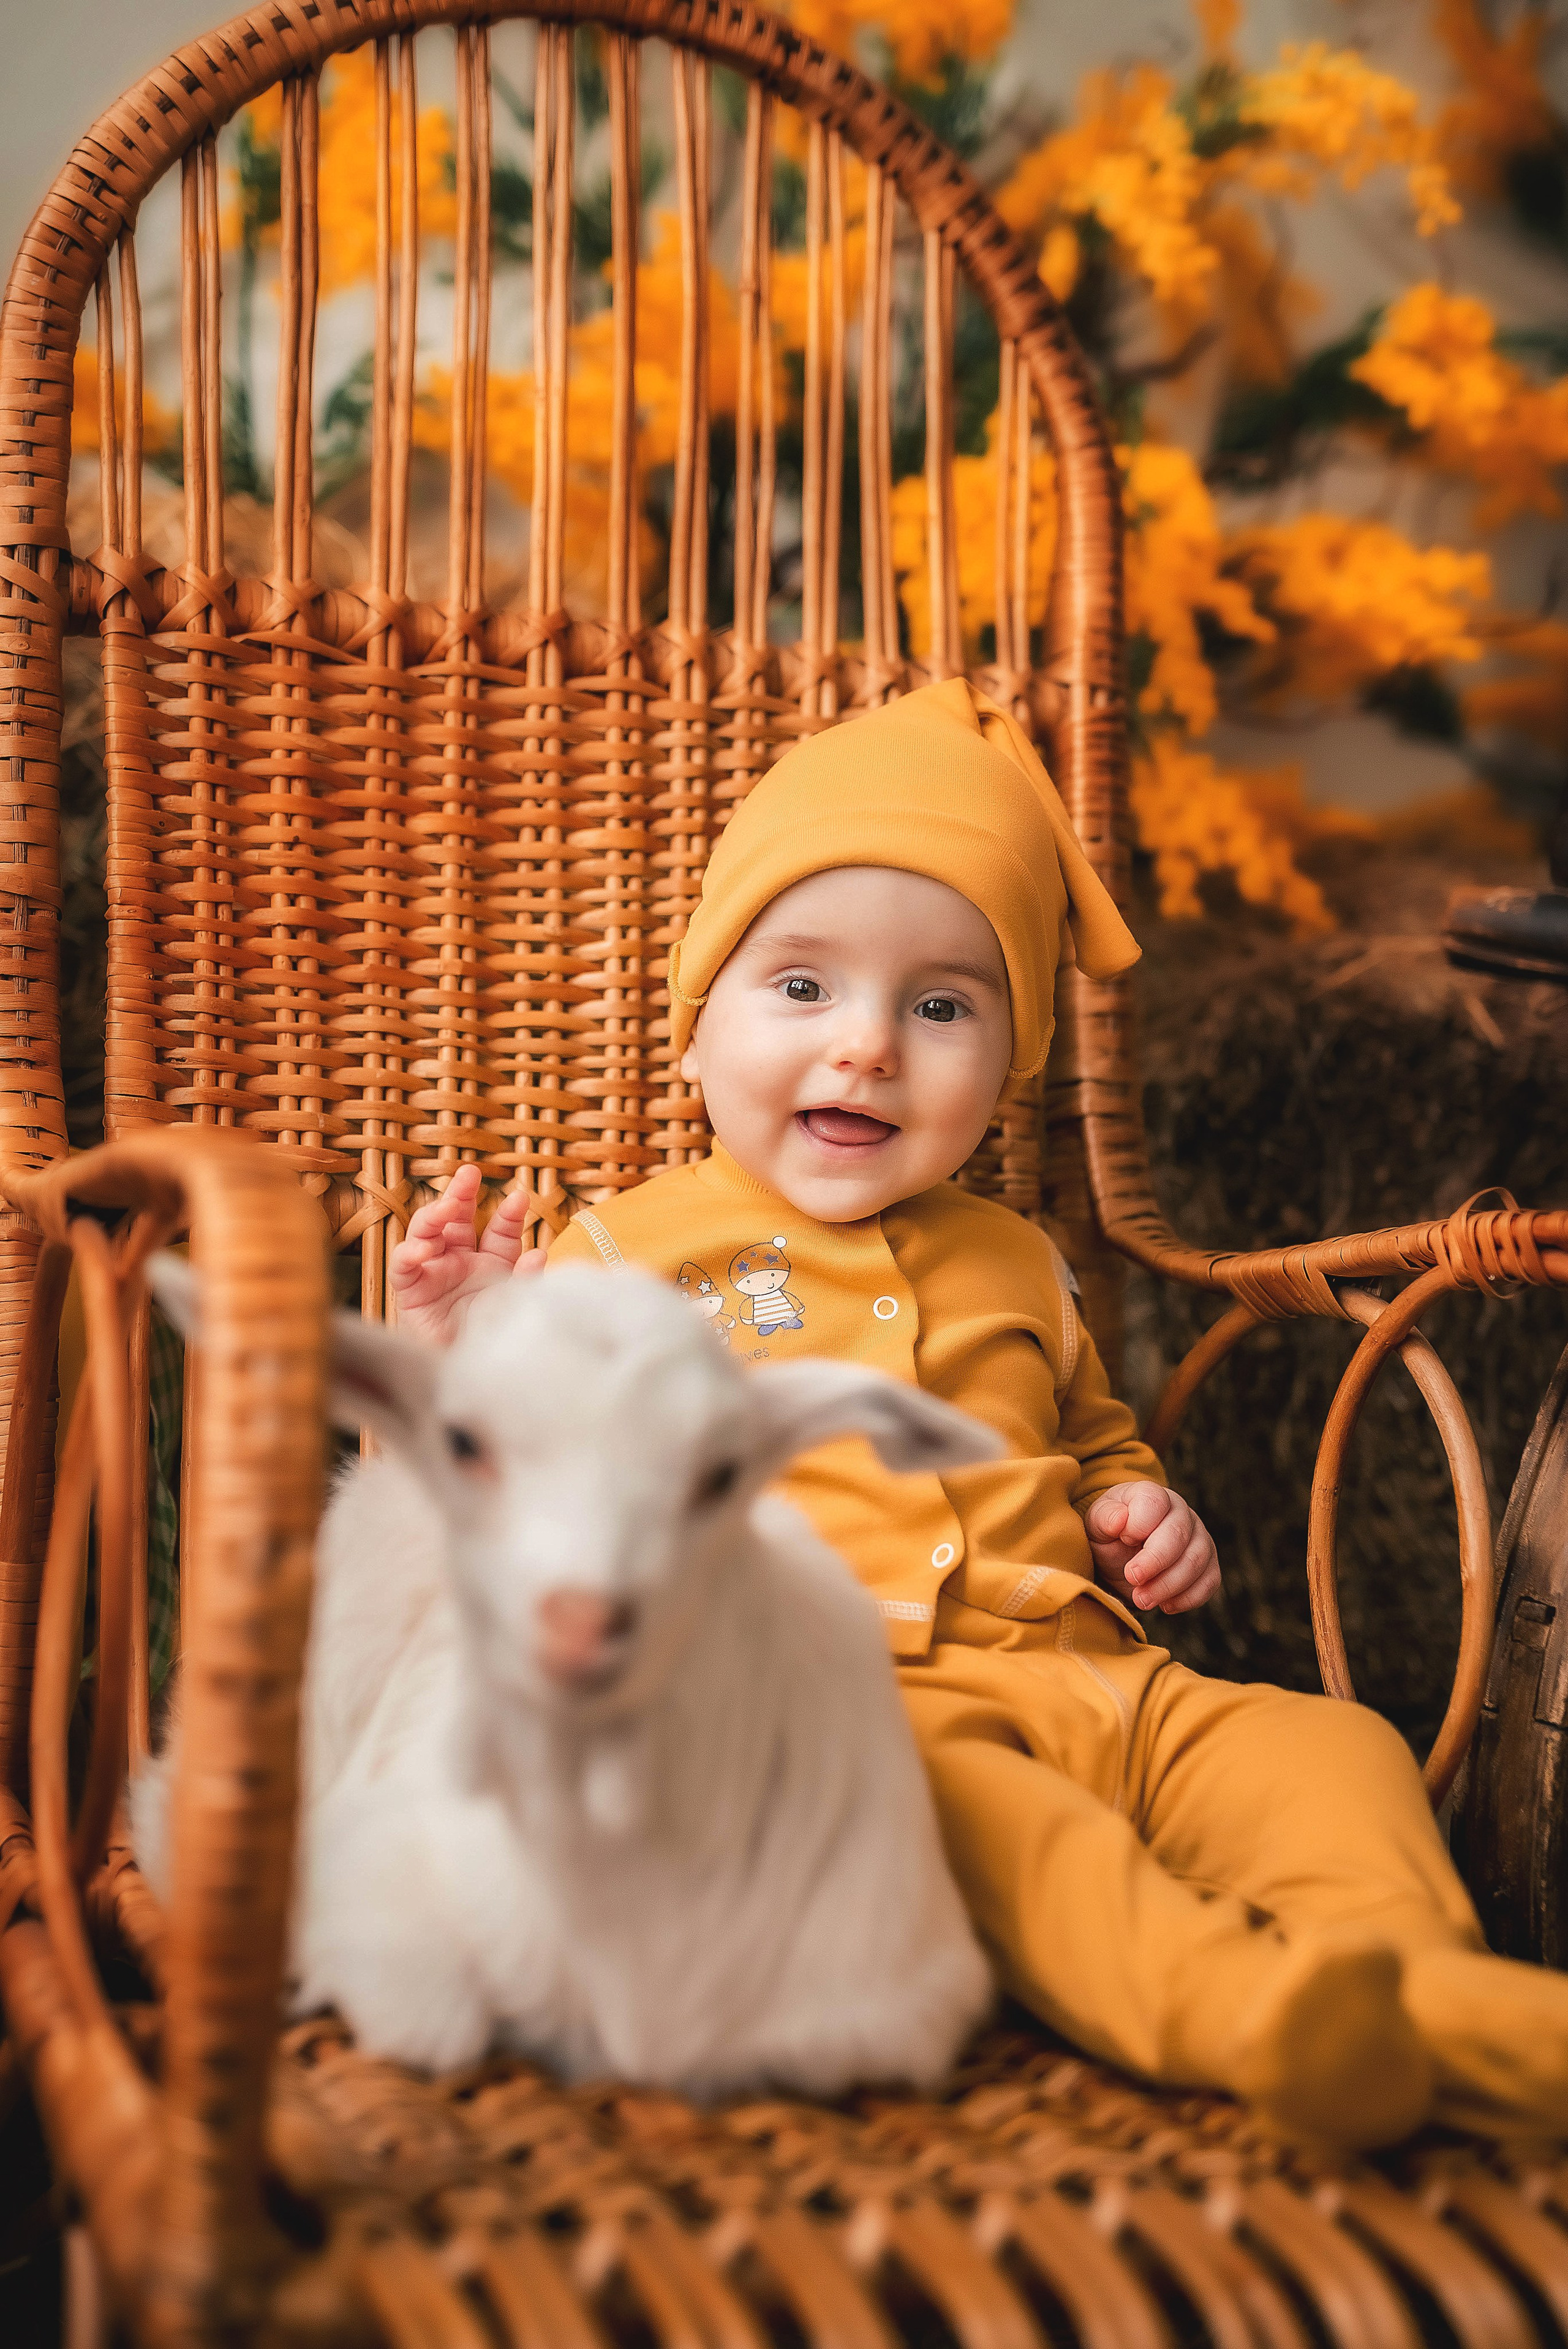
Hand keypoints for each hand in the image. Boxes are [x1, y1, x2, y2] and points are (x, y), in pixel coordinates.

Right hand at [388, 1164, 543, 1346]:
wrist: (465, 1379)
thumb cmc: (492, 1342)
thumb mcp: (515, 1305)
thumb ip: (525, 1280)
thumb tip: (540, 1254)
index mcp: (490, 1264)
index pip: (499, 1231)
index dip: (508, 1215)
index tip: (519, 1198)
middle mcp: (460, 1262)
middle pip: (458, 1219)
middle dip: (462, 1194)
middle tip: (470, 1173)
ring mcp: (434, 1273)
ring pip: (427, 1231)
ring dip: (435, 1214)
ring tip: (447, 1206)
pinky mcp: (410, 1292)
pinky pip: (403, 1266)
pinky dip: (409, 1253)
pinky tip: (422, 1249)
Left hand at [1083, 1482, 1220, 1615]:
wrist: (1123, 1558)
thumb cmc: (1111, 1536)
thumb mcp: (1097, 1525)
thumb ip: (1104, 1518)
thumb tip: (1119, 1519)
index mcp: (1153, 1496)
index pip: (1154, 1503)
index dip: (1139, 1525)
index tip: (1123, 1539)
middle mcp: (1181, 1513)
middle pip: (1178, 1535)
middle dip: (1154, 1562)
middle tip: (1132, 1580)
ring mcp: (1199, 1538)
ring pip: (1196, 1560)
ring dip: (1168, 1585)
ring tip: (1142, 1599)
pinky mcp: (1208, 1565)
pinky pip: (1209, 1581)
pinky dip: (1188, 1598)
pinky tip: (1165, 1605)